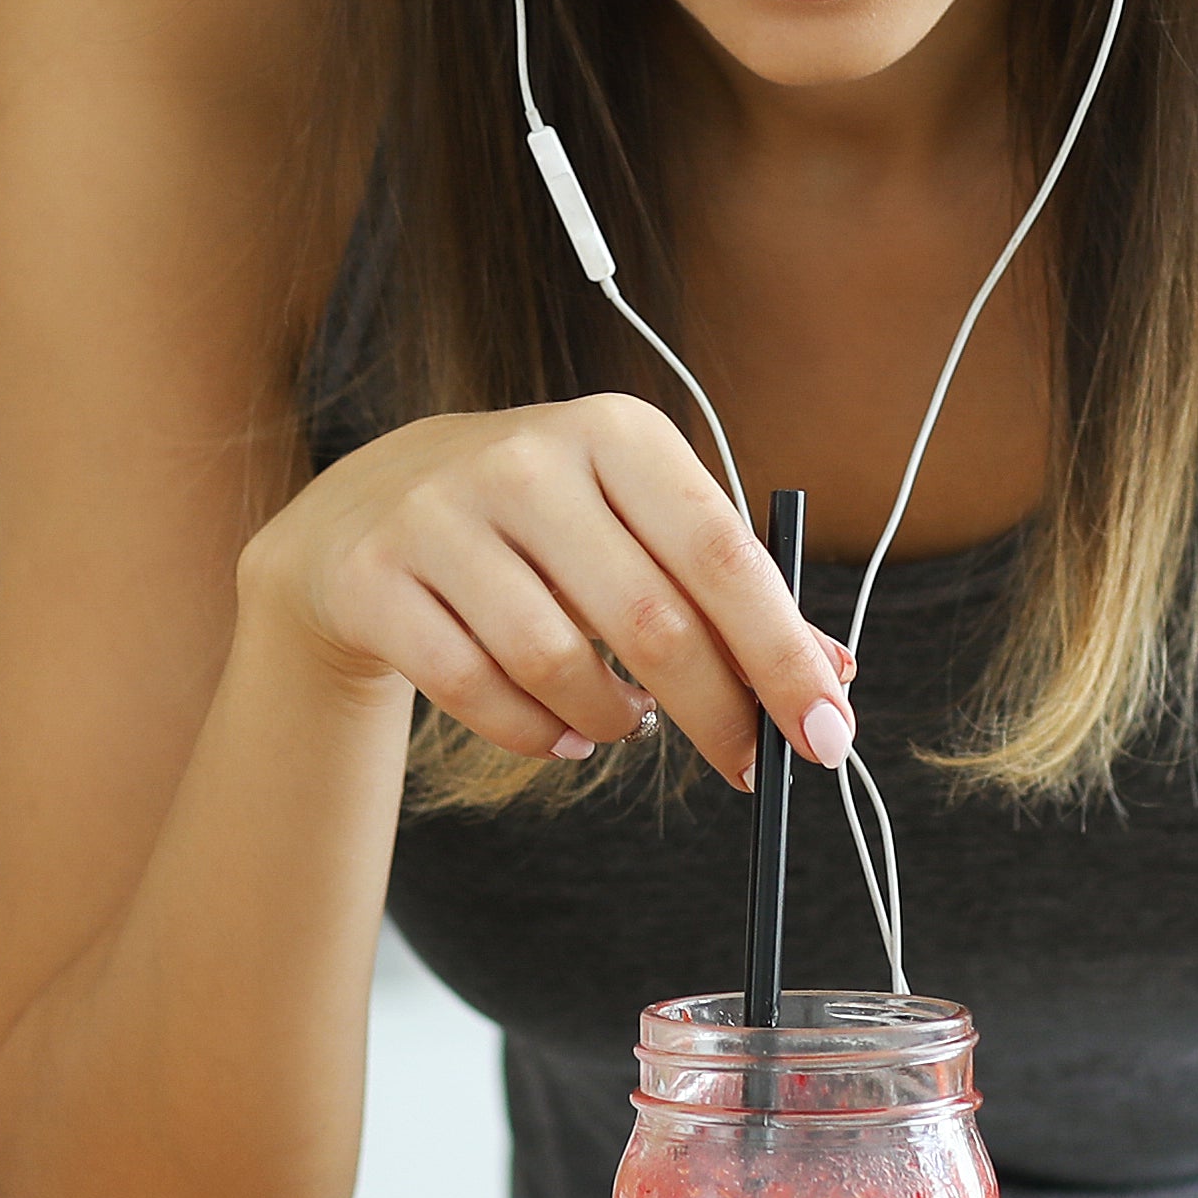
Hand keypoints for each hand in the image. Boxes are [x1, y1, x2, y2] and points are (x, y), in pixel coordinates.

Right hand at [241, 396, 852, 790]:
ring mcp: (439, 514)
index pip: (721, 552)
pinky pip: (476, 692)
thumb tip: (833, 679)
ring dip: (614, 721)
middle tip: (748, 765)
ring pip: (559, 665)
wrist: (364, 511)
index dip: (781, 654)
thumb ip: (731, 595)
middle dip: (717, 713)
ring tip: (626, 721)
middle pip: (651, 620)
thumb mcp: (636, 527)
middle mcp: (528, 459)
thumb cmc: (540, 528)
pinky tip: (563, 730)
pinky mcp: (375, 577)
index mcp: (616, 432)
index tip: (827, 732)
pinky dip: (537, 734)